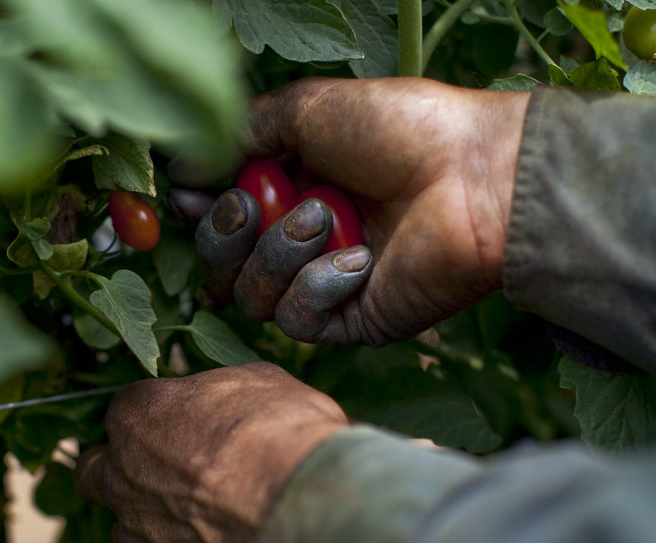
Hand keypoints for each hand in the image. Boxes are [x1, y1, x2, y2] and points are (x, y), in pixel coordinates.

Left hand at [75, 362, 346, 542]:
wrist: (306, 516)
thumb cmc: (282, 436)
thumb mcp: (259, 382)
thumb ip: (220, 392)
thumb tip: (224, 400)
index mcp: (137, 416)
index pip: (127, 408)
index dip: (157, 415)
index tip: (184, 422)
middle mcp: (121, 475)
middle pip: (94, 470)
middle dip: (119, 469)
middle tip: (166, 469)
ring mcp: (139, 533)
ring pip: (125, 526)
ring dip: (152, 520)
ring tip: (204, 519)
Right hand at [178, 77, 530, 345]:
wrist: (476, 177)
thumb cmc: (401, 131)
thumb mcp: (305, 110)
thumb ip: (238, 135)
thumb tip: (179, 171)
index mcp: (288, 188)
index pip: (218, 216)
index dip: (200, 211)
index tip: (189, 195)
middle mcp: (299, 239)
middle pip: (221, 265)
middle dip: (228, 234)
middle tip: (256, 203)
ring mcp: (324, 283)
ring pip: (251, 296)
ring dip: (279, 253)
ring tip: (327, 217)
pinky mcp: (350, 320)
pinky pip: (297, 320)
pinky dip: (317, 285)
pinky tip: (358, 259)